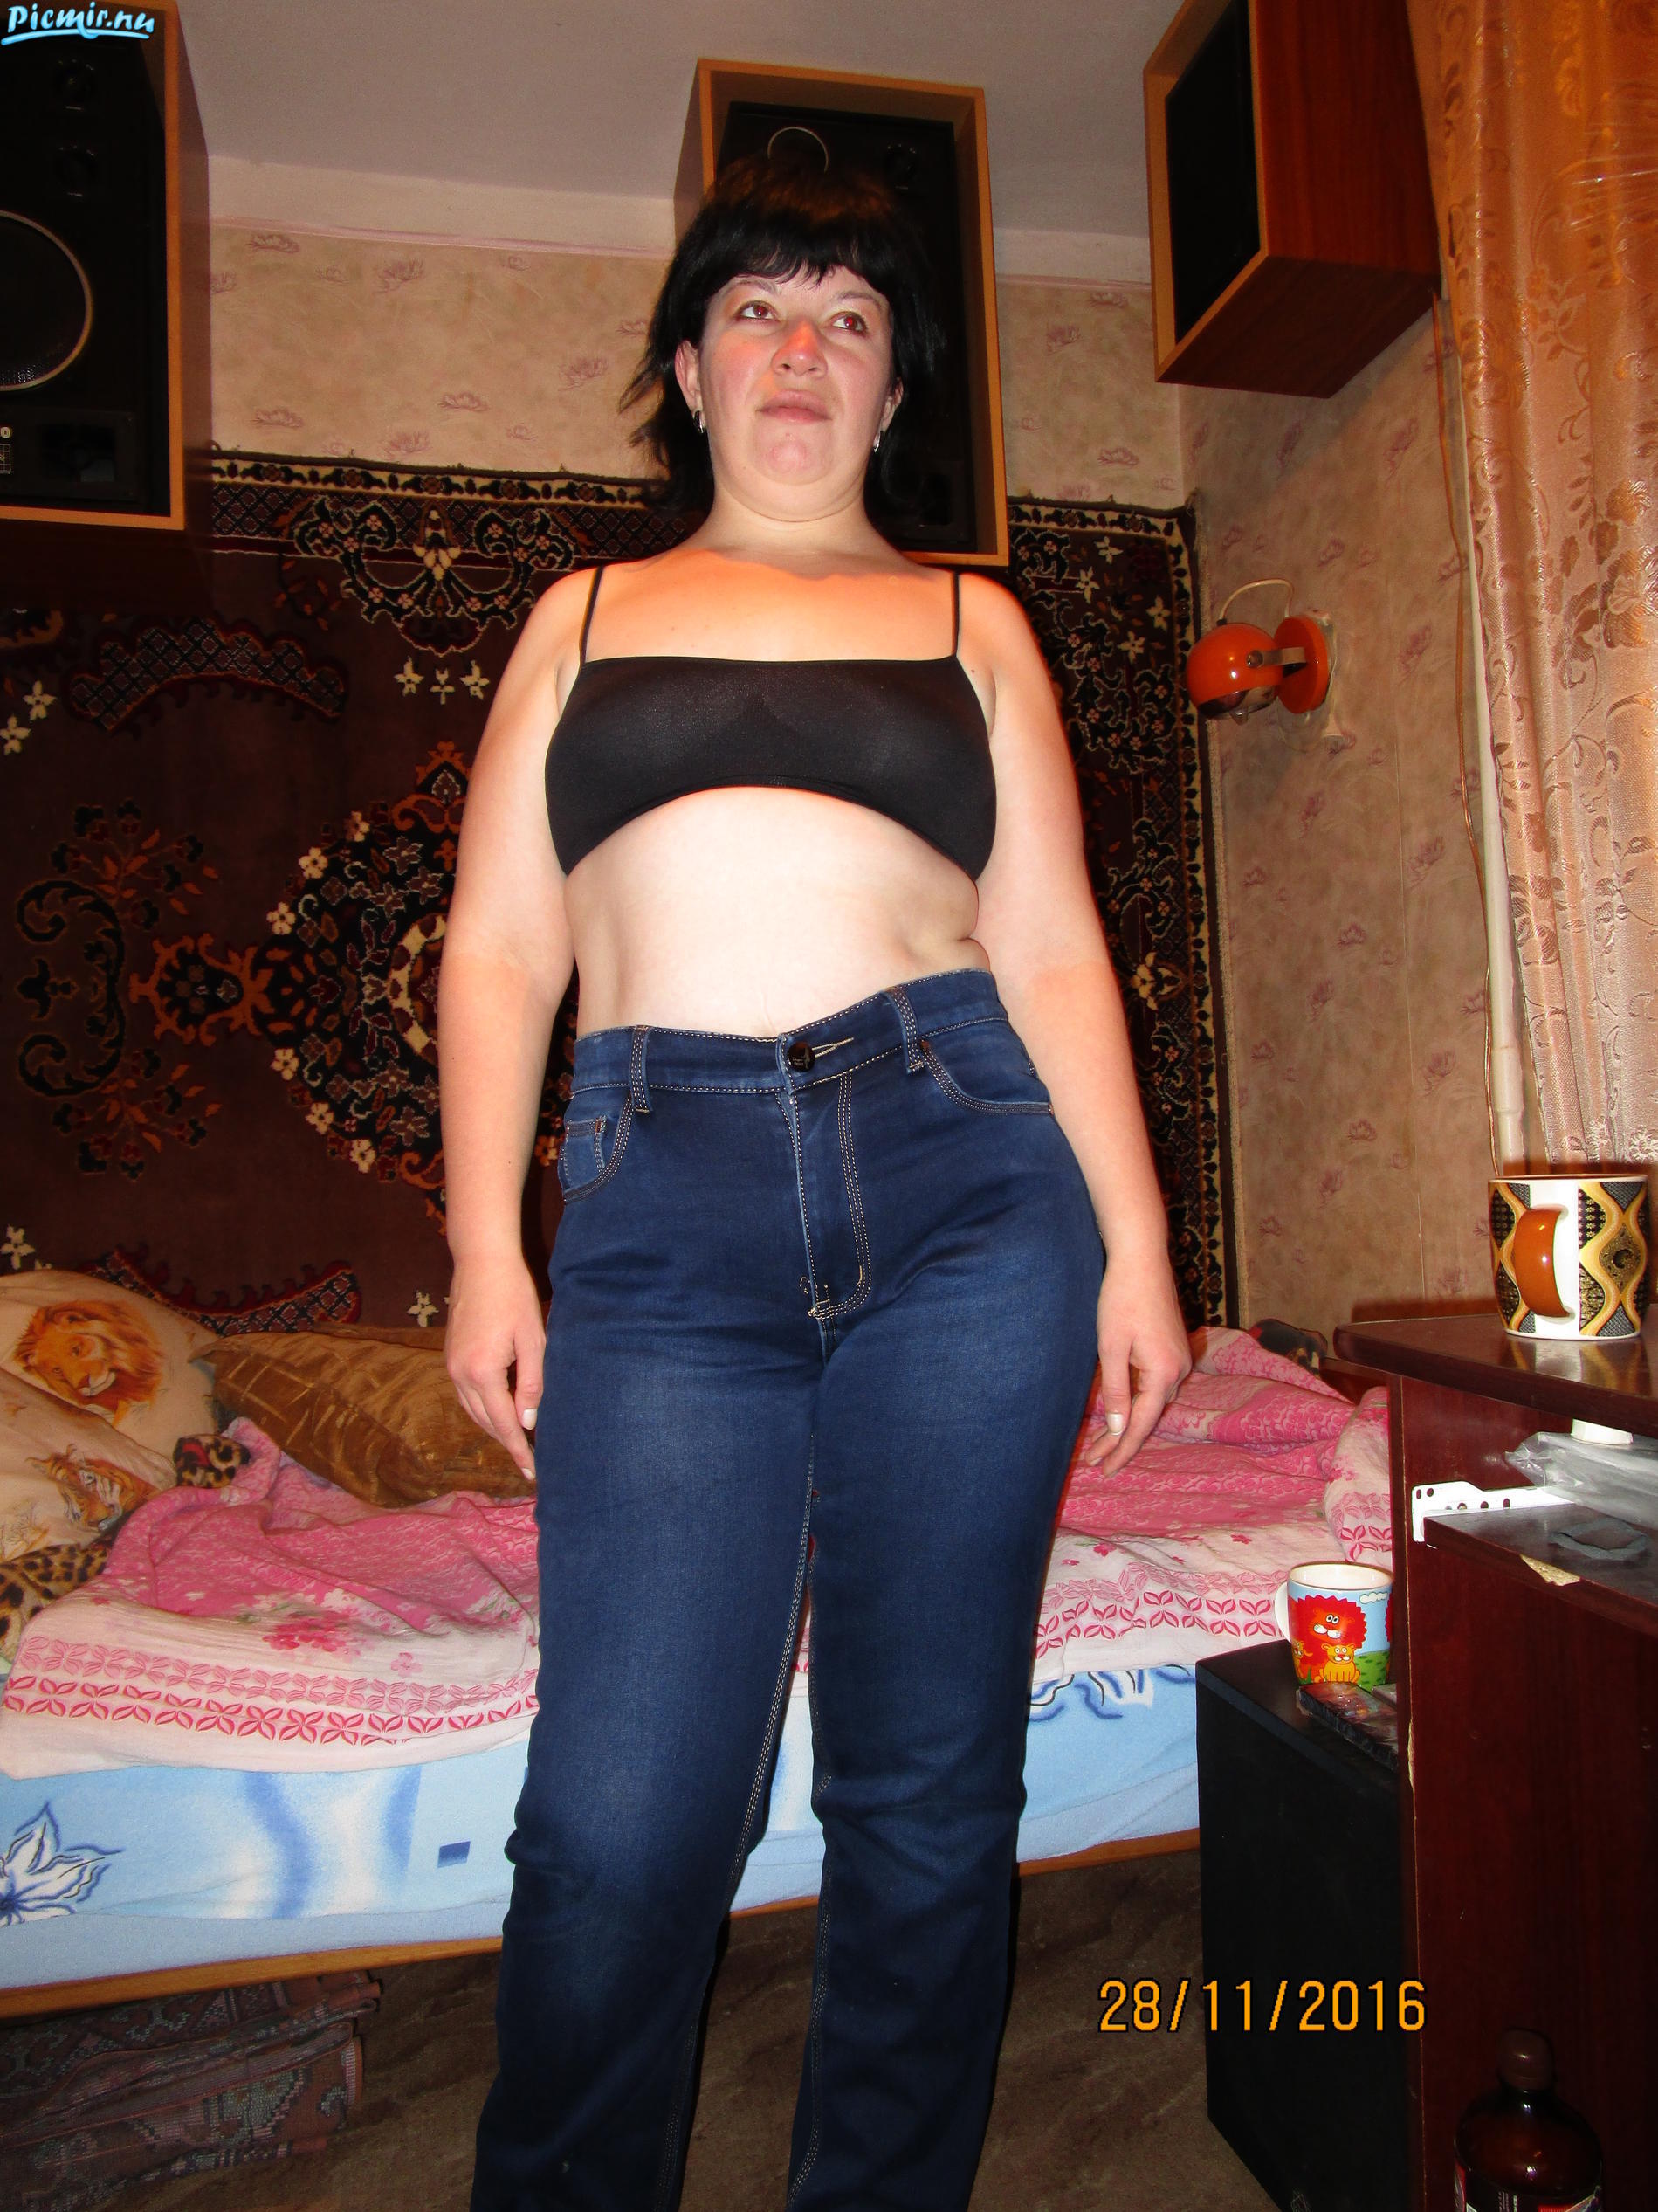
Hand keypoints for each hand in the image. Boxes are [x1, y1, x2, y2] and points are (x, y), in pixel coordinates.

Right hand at [445, 1253, 545, 1476]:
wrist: (481, 1263)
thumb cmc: (514, 1296)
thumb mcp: (533, 1340)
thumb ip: (532, 1384)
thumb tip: (528, 1422)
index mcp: (482, 1373)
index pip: (504, 1424)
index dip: (519, 1450)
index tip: (532, 1473)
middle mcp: (460, 1375)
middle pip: (486, 1422)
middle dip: (507, 1443)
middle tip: (530, 1461)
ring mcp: (451, 1366)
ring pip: (473, 1411)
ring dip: (495, 1427)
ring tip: (518, 1441)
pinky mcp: (450, 1357)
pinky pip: (467, 1395)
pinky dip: (484, 1409)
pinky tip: (501, 1410)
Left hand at [1076, 1246, 1192, 1477]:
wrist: (1141, 1259)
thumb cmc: (1121, 1299)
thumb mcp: (1111, 1348)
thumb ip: (1115, 1391)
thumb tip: (1118, 1429)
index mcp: (1165, 1373)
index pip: (1142, 1424)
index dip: (1121, 1450)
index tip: (1104, 1470)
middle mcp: (1179, 1371)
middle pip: (1149, 1417)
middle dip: (1121, 1440)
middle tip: (1094, 1461)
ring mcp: (1179, 1360)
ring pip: (1153, 1402)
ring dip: (1129, 1421)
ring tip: (1101, 1442)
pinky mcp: (1173, 1350)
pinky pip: (1155, 1385)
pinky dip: (1136, 1401)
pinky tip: (1120, 1409)